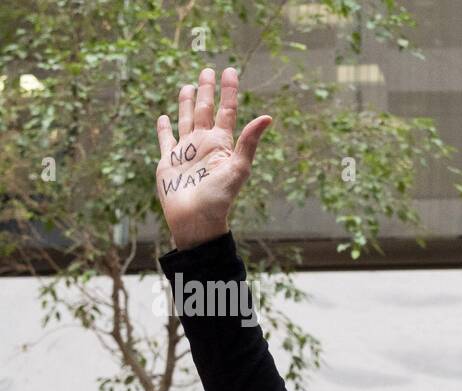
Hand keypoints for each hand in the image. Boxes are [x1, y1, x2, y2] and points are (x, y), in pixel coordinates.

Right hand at [155, 67, 272, 250]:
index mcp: (222, 144)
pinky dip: (164, 128)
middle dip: (207, 90)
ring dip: (187, 103)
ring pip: (186, 120)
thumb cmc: (219, 198)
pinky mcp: (169, 162)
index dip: (228, 91)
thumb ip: (249, 142)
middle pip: (206, 110)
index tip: (230, 70)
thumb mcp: (238, 168)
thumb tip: (267, 117)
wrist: (195, 221)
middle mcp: (204, 145)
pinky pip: (166, 140)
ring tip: (188, 86)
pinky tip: (164, 118)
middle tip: (208, 69)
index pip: (227, 111)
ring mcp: (186, 152)